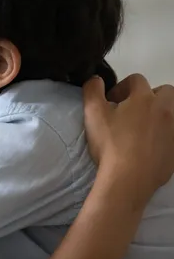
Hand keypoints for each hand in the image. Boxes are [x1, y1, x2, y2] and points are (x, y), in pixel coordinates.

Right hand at [83, 74, 173, 197]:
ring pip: (172, 112)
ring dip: (160, 113)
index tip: (111, 102)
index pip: (136, 79)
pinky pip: (172, 133)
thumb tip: (96, 79)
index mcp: (144, 98)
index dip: (121, 87)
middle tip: (131, 111)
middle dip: (148, 96)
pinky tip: (149, 145)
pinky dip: (164, 134)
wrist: (129, 179)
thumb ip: (92, 90)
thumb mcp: (93, 113)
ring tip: (143, 126)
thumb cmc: (110, 144)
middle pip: (164, 92)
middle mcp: (165, 109)